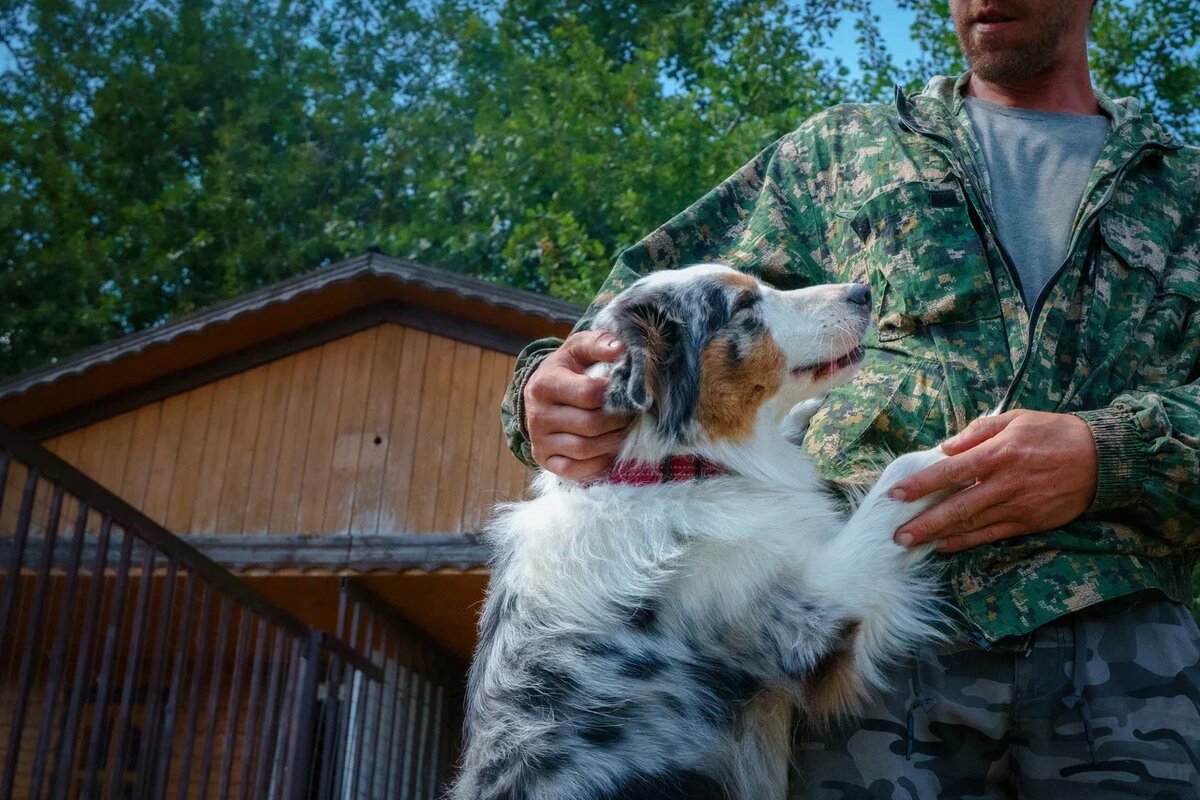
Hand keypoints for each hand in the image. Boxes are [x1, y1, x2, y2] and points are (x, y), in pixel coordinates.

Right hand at [525, 330, 633, 479]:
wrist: (542, 391)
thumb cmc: (567, 368)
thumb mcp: (579, 348)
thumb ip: (599, 343)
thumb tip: (620, 350)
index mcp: (545, 384)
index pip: (589, 394)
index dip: (615, 395)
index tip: (626, 392)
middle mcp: (537, 415)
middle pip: (591, 425)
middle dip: (619, 421)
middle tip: (632, 414)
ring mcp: (539, 440)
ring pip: (586, 449)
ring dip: (613, 442)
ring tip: (624, 430)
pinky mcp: (545, 460)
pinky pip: (575, 470)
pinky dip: (598, 463)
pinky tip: (608, 449)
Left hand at [887, 410, 1098, 552]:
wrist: (1102, 458)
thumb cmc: (1053, 433)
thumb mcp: (1015, 419)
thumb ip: (977, 431)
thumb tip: (945, 448)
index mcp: (1000, 453)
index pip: (951, 471)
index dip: (922, 484)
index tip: (896, 494)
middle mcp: (1007, 482)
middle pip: (958, 506)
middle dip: (925, 522)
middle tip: (897, 534)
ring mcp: (1019, 505)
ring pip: (973, 524)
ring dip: (940, 535)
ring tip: (912, 543)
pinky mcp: (1030, 522)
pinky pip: (992, 535)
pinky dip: (967, 542)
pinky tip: (944, 546)